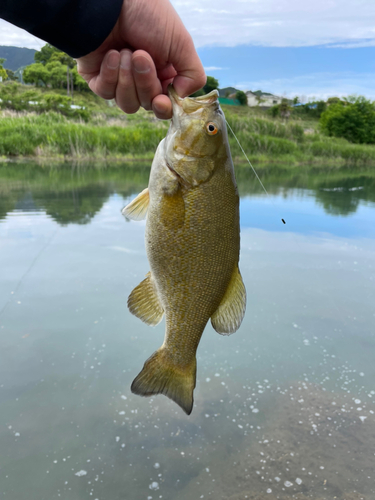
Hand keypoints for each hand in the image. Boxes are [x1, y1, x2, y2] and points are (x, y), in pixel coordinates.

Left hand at [76, 0, 205, 118]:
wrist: (111, 2)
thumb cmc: (148, 16)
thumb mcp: (182, 43)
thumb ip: (193, 75)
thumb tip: (182, 98)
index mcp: (164, 73)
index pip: (166, 105)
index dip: (163, 108)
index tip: (161, 101)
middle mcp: (143, 79)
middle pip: (147, 104)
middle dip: (144, 82)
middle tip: (140, 55)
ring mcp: (120, 80)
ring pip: (127, 104)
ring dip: (127, 79)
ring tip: (124, 51)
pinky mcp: (98, 78)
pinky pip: (106, 93)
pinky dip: (110, 74)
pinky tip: (111, 53)